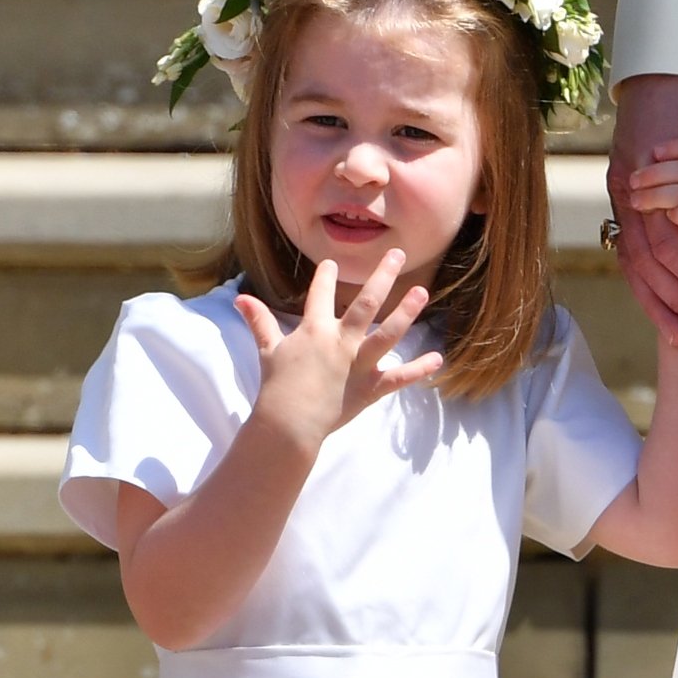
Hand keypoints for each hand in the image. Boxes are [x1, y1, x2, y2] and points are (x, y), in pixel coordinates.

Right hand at [233, 250, 443, 450]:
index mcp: (315, 330)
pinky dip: (419, 369)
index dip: (326, 277)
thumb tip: (239, 297)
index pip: (321, 294)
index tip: (333, 262)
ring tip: (422, 292)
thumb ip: (259, 321)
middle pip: (366, 303)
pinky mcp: (371, 387)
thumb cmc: (277, 386)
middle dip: (383, 276)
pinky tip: (438, 359)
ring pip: (388, 334)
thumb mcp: (267, 350)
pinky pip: (399, 378)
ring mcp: (359, 364)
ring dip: (407, 313)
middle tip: (399, 255)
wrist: (289, 423)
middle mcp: (341, 341)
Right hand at [607, 73, 677, 343]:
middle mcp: (627, 191)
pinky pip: (628, 248)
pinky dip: (643, 280)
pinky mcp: (623, 194)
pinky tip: (658, 304)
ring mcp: (620, 194)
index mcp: (648, 176)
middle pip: (647, 262)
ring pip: (632, 261)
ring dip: (656, 300)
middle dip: (677, 300)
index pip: (670, 243)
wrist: (662, 63)